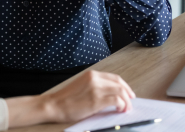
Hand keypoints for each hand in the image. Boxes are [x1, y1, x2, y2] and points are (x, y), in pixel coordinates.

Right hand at [5, 70, 134, 127]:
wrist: (54, 105)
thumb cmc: (65, 99)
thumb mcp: (82, 87)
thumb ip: (95, 87)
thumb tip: (111, 95)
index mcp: (91, 74)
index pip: (114, 78)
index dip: (124, 86)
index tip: (128, 93)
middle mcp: (94, 78)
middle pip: (119, 83)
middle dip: (128, 93)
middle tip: (130, 102)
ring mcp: (96, 89)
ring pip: (120, 92)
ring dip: (126, 101)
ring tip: (125, 109)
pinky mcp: (96, 100)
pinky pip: (117, 100)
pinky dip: (121, 105)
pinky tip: (119, 110)